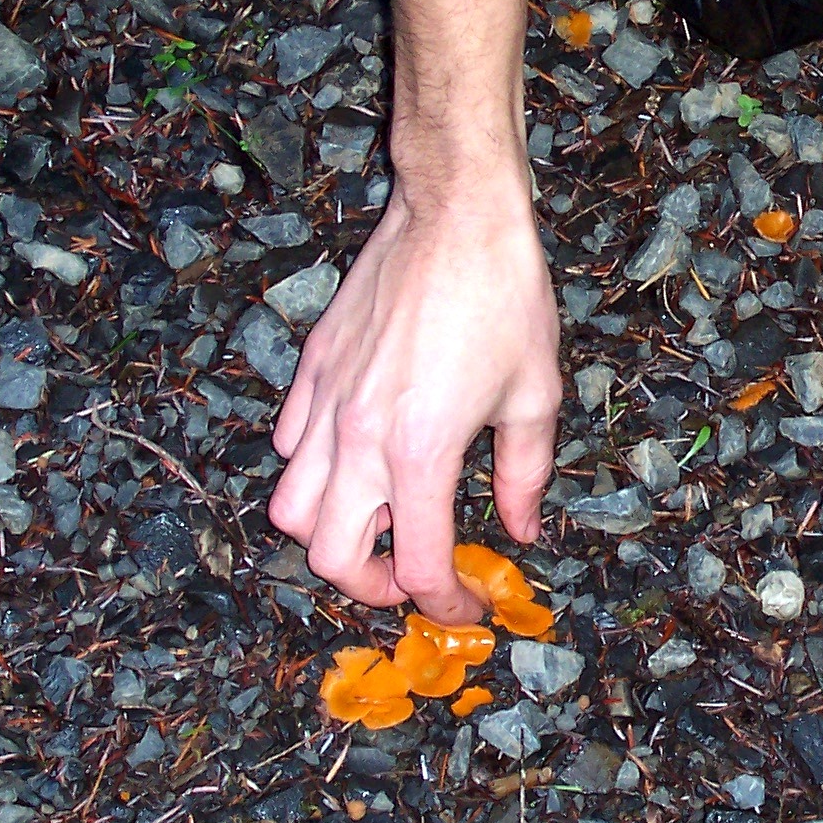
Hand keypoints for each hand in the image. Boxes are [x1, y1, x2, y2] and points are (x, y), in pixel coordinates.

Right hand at [268, 184, 561, 623]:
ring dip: (331, 534)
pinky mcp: (312, 368)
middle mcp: (357, 436)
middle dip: (371, 587)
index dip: (445, 603)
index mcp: (420, 452)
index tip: (468, 608)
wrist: (455, 213)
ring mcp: (324, 402)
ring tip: (378, 527)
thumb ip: (525, 476)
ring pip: (291, 506)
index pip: (417, 564)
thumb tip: (522, 532)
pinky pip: (287, 445)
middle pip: (329, 555)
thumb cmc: (504, 297)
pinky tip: (356, 462)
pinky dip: (312, 472)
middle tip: (414, 579)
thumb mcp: (534, 395)